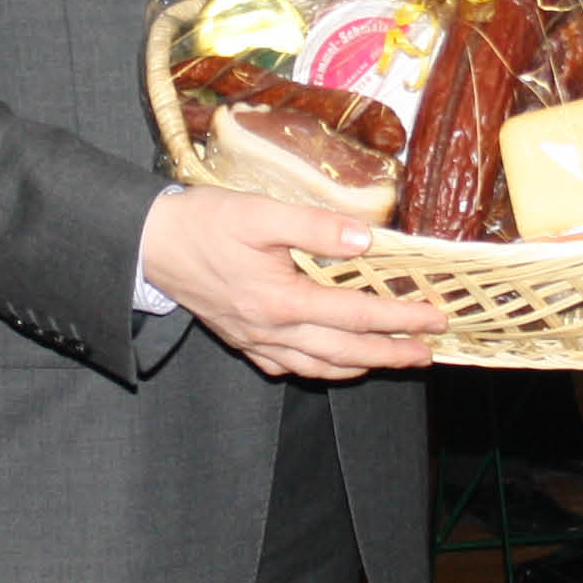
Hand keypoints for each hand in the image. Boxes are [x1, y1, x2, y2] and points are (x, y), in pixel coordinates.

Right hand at [141, 185, 444, 381]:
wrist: (147, 244)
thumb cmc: (203, 223)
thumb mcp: (261, 214)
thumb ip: (316, 228)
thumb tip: (365, 241)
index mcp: (281, 301)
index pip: (356, 315)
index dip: (400, 318)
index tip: (434, 318)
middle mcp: (271, 330)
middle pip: (345, 352)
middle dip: (391, 354)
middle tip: (427, 352)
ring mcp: (255, 341)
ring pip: (318, 366)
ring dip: (360, 366)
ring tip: (390, 360)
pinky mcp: (240, 340)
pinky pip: (288, 367)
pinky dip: (319, 368)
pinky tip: (331, 361)